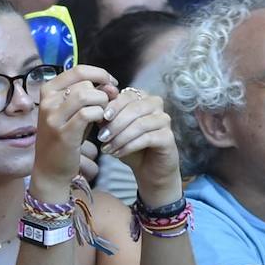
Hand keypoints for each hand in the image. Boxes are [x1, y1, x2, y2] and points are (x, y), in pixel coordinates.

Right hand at [33, 65, 117, 192]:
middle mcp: (47, 101)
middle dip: (103, 92)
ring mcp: (53, 117)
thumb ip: (90, 95)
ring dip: (102, 103)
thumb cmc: (66, 136)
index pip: (78, 70)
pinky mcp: (64, 133)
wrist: (50, 168)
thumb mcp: (74, 111)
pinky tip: (102, 123)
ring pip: (86, 95)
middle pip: (85, 83)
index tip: (111, 83)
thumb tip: (111, 84)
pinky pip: (88, 113)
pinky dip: (100, 116)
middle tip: (109, 105)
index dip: (100, 74)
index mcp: (48, 90)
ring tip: (104, 115)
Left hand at [97, 87, 180, 203]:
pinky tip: (118, 154)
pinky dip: (129, 146)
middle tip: (101, 137)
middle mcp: (156, 105)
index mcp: (142, 97)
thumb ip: (106, 117)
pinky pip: (147, 138)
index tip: (101, 117)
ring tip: (107, 148)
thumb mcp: (114, 130)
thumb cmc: (129, 145)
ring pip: (140, 124)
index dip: (113, 106)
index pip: (127, 95)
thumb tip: (95, 107)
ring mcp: (164, 120)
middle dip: (115, 124)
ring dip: (120, 137)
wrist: (148, 169)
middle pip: (134, 108)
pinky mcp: (168, 137)